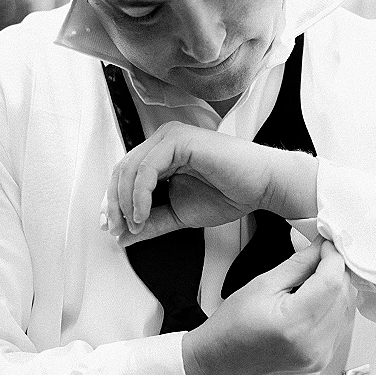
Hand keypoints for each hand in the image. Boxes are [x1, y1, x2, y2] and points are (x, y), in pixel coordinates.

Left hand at [101, 121, 317, 243]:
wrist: (262, 186)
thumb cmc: (230, 193)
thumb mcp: (180, 214)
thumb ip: (152, 222)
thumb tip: (124, 236)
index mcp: (161, 154)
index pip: (124, 175)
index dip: (113, 202)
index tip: (114, 229)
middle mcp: (163, 141)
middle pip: (122, 170)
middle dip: (115, 204)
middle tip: (119, 230)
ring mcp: (170, 137)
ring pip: (130, 168)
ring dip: (126, 202)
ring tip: (135, 225)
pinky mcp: (179, 140)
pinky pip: (147, 168)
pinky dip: (139, 194)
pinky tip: (142, 213)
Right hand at [182, 238, 353, 374]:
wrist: (220, 362)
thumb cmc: (232, 327)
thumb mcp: (263, 284)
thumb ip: (298, 264)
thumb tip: (321, 248)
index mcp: (294, 323)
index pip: (332, 281)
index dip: (332, 257)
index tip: (325, 244)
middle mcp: (312, 344)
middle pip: (344, 295)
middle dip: (335, 271)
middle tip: (318, 257)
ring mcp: (319, 356)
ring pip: (347, 310)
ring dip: (336, 289)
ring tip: (312, 280)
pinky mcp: (321, 360)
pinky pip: (340, 326)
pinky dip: (333, 307)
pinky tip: (314, 301)